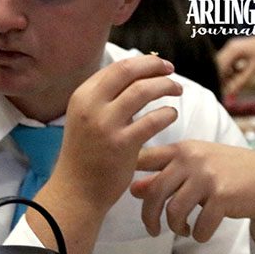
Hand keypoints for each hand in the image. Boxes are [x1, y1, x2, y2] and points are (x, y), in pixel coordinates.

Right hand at [30, 55, 181, 253]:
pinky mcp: (122, 145)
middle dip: (155, 66)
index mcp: (83, 96)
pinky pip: (153, 120)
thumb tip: (140, 74)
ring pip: (142, 91)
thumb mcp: (87, 118)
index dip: (143, 62)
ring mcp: (105, 125)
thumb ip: (107, 97)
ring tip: (177, 90)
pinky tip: (171, 114)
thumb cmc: (87, 153)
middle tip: (172, 71)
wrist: (76, 191)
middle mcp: (91, 106)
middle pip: (129, 71)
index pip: (117, 67)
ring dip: (165, 86)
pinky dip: (167, 113)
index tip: (160, 65)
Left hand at [132, 141, 254, 253]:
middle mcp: (192, 159)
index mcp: (182, 149)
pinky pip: (200, 224)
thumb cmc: (226, 172)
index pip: (143, 158)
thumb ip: (164, 175)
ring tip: (183, 230)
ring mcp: (208, 176)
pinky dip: (199, 234)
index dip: (128, 175)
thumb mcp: (195, 168)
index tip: (132, 196)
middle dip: (149, 217)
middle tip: (153, 230)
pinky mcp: (223, 195)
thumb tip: (133, 189)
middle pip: (154, 192)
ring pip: (174, 211)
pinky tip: (201, 232)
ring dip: (176, 228)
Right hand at [216, 35, 254, 95]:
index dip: (219, 78)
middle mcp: (230, 47)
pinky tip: (239, 74)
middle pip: (219, 64)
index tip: (221, 88)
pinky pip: (229, 61)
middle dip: (222, 76)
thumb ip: (241, 81)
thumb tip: (230, 93)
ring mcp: (233, 47)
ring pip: (223, 63)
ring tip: (234, 82)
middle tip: (227, 88)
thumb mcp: (253, 69)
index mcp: (233, 50)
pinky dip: (231, 69)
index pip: (219, 66)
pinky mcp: (236, 49)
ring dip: (227, 73)